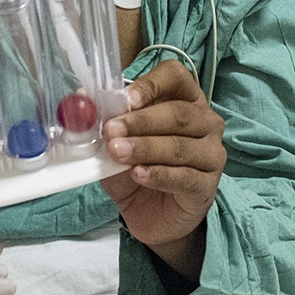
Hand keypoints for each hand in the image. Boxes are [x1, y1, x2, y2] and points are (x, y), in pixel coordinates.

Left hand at [100, 59, 224, 279]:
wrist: (152, 217)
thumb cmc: (137, 170)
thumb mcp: (116, 143)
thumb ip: (107, 121)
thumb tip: (82, 96)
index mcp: (185, 100)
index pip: (176, 77)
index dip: (151, 84)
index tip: (127, 99)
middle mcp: (205, 123)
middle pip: (178, 113)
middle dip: (141, 121)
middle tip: (112, 130)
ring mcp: (211, 155)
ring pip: (180, 146)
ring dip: (145, 148)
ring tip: (118, 153)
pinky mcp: (207, 186)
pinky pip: (185, 177)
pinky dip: (159, 174)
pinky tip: (139, 175)